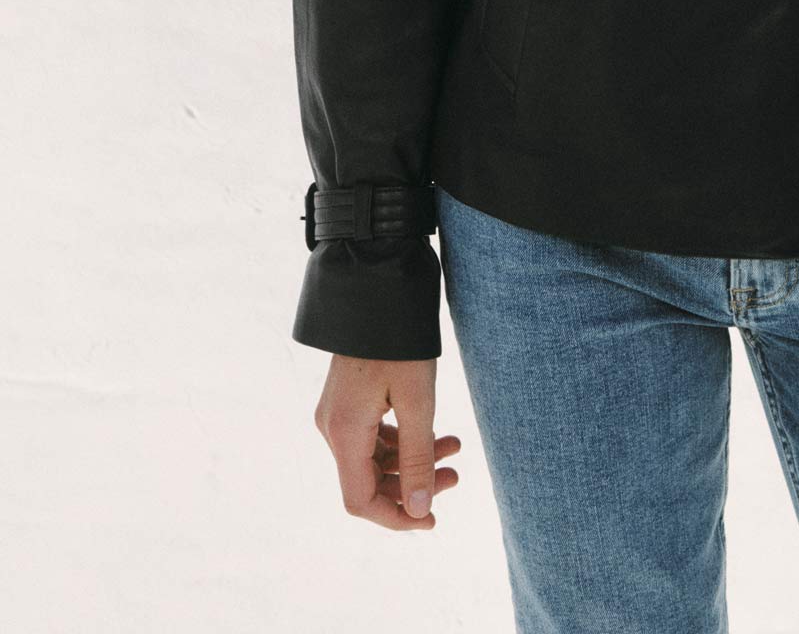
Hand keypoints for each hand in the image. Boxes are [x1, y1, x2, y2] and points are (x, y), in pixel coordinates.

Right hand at [314, 354, 461, 529]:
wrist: (377, 287)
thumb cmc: (400, 341)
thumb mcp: (418, 401)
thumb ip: (417, 459)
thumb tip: (420, 511)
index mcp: (343, 434)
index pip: (361, 501)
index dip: (396, 518)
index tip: (432, 519)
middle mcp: (332, 428)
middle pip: (369, 481)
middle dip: (413, 485)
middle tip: (456, 476)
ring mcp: (338, 413)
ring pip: (374, 458)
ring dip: (413, 460)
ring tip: (455, 447)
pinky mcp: (348, 400)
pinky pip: (372, 436)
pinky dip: (403, 440)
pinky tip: (434, 432)